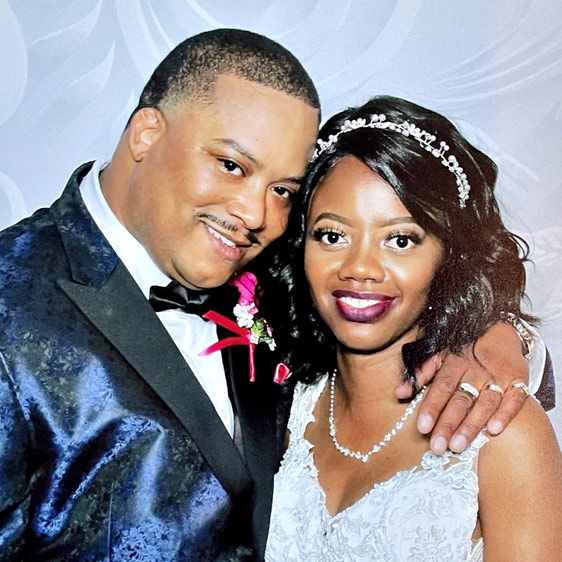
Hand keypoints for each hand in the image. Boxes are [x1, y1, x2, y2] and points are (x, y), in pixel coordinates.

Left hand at [395, 322, 529, 453]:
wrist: (499, 330)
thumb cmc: (463, 349)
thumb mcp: (439, 354)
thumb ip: (420, 374)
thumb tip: (400, 393)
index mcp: (454, 362)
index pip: (441, 387)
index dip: (432, 407)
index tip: (422, 427)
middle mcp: (475, 370)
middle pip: (461, 399)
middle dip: (448, 423)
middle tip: (437, 446)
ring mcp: (497, 376)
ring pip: (485, 403)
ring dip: (472, 425)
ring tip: (458, 446)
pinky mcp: (518, 381)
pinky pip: (514, 399)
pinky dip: (505, 414)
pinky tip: (494, 430)